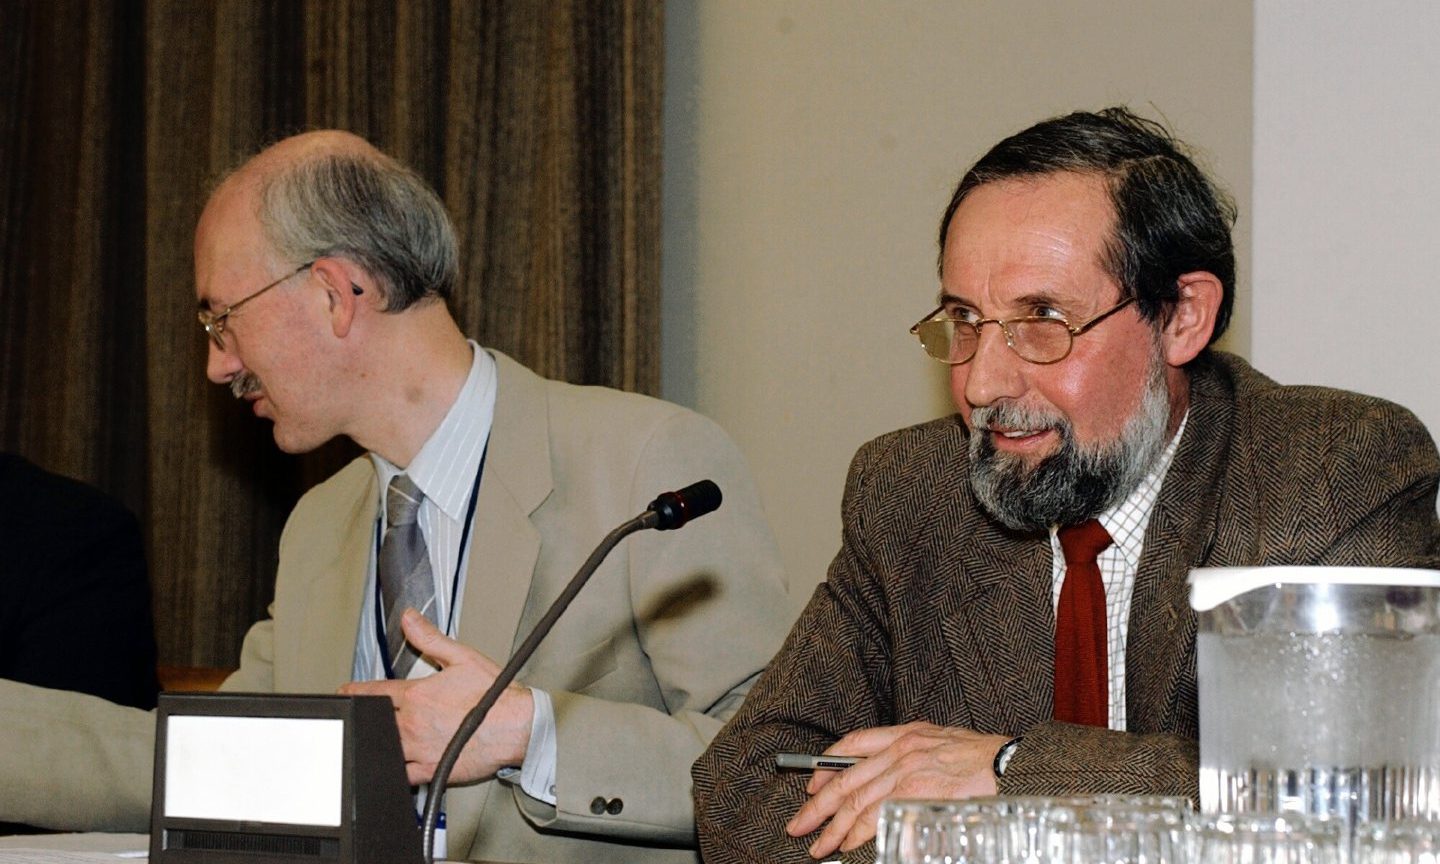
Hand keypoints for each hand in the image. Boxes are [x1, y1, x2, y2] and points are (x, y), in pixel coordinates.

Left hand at [340, 609, 534, 784]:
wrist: (516, 727)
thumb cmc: (495, 696)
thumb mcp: (462, 657)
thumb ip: (430, 638)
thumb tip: (409, 618)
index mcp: (417, 696)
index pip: (375, 692)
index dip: (355, 691)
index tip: (346, 692)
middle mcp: (412, 724)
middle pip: (373, 721)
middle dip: (364, 717)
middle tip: (357, 715)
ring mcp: (418, 750)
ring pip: (382, 747)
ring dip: (375, 741)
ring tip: (370, 738)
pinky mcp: (430, 770)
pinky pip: (401, 775)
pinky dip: (392, 770)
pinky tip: (390, 766)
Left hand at [784, 722, 1008, 858]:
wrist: (1012, 765)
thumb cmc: (986, 758)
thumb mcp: (943, 742)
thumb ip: (912, 756)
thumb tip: (888, 781)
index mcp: (907, 733)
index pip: (854, 743)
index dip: (827, 764)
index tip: (813, 783)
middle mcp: (901, 749)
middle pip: (846, 778)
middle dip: (818, 804)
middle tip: (800, 824)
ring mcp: (907, 771)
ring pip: (856, 801)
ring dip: (832, 827)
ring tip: (818, 844)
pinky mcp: (915, 794)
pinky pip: (876, 817)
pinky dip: (857, 834)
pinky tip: (846, 844)